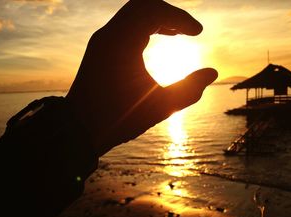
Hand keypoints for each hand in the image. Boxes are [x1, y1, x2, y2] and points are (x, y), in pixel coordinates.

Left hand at [66, 0, 217, 155]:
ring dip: (154, 19)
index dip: (180, 18)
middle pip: (142, 5)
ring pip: (131, 14)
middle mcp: (108, 35)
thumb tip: (212, 72)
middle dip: (168, 13)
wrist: (78, 130)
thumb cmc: (117, 120)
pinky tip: (152, 41)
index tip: (198, 33)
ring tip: (175, 34)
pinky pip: (122, 26)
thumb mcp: (159, 107)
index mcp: (121, 43)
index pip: (154, 10)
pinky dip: (141, 27)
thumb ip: (189, 90)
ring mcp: (100, 41)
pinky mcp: (98, 50)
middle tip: (187, 30)